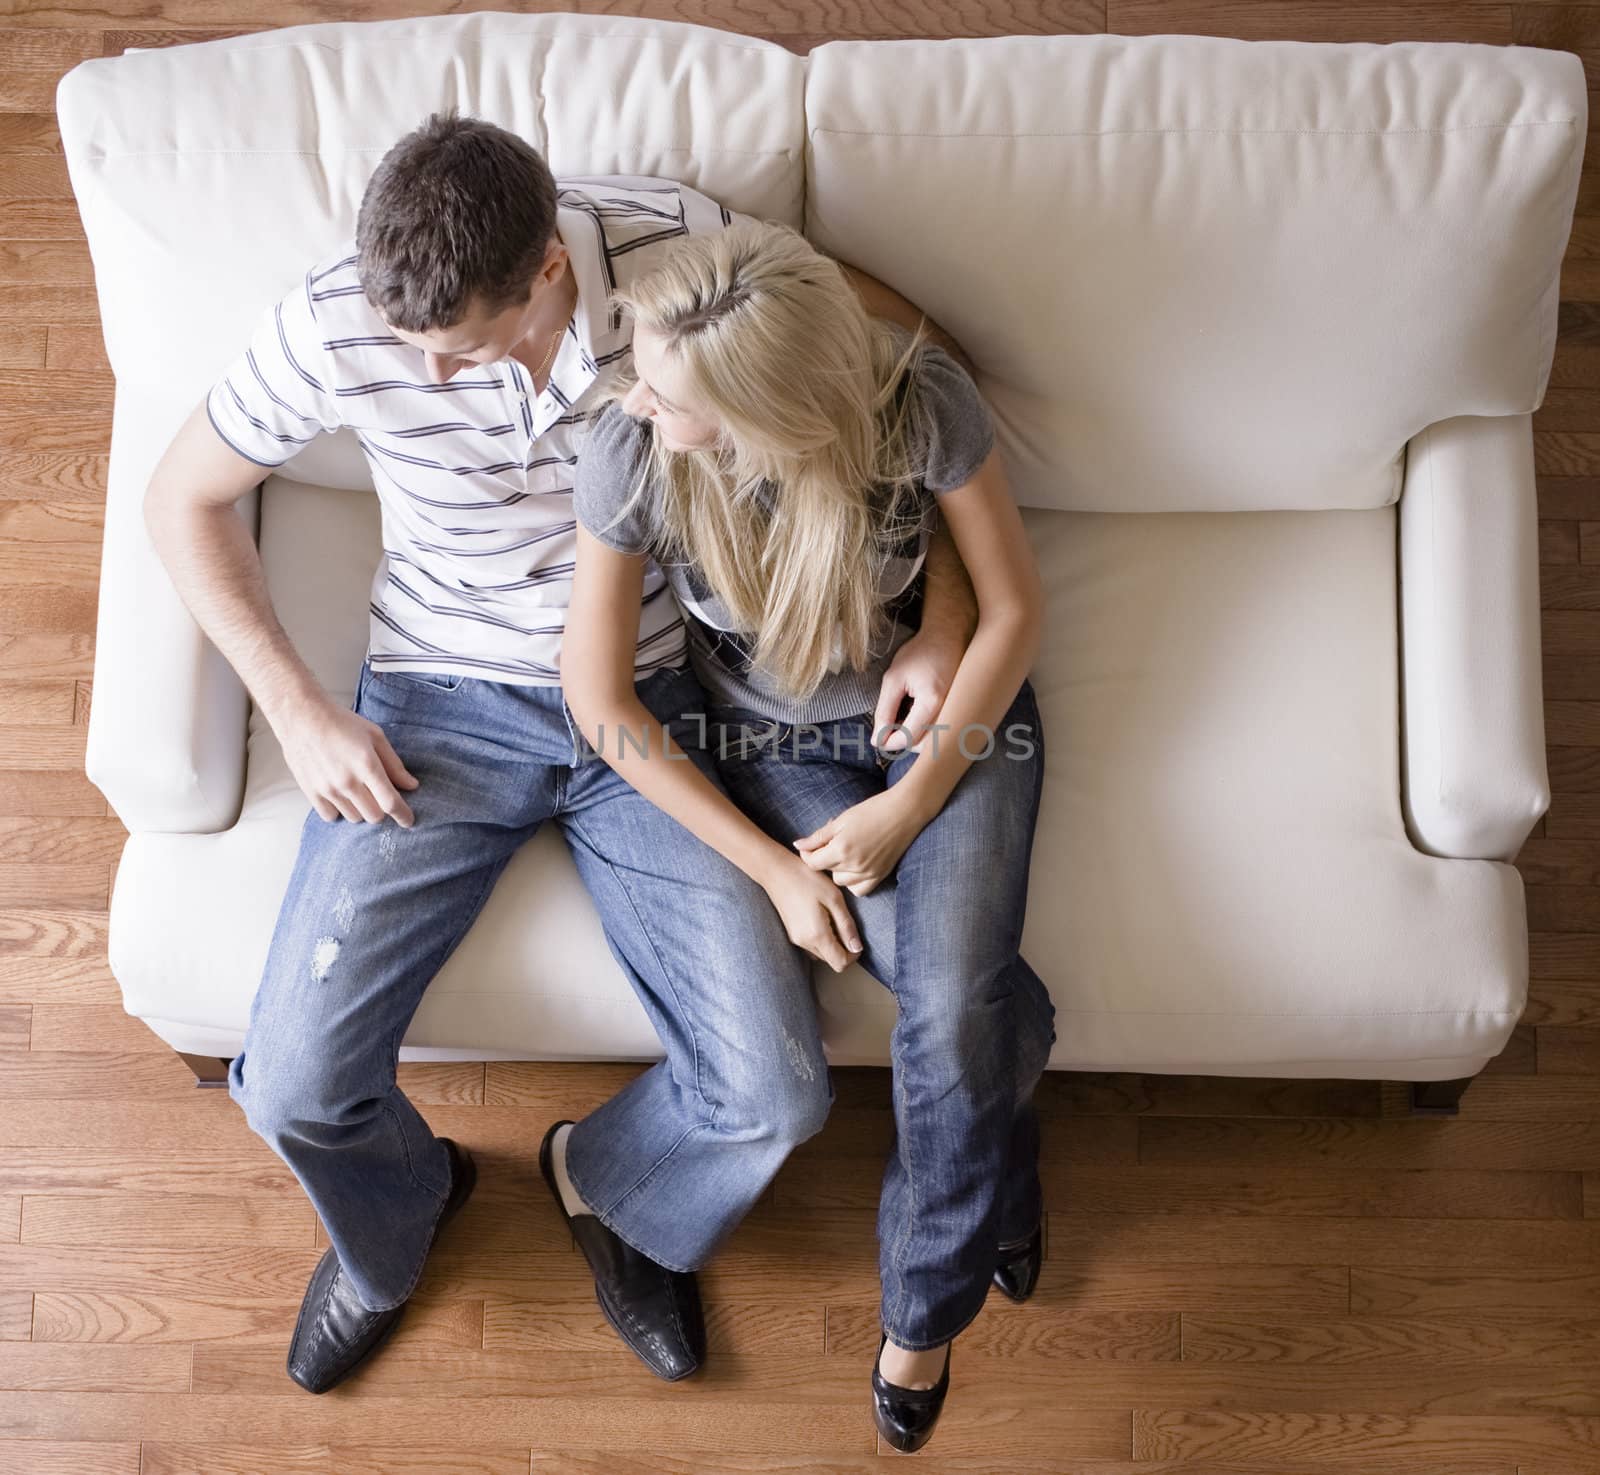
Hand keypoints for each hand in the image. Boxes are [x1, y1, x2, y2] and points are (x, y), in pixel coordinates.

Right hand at [276, 692, 419, 825]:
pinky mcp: (311, 792)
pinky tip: (341, 796)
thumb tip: (411, 786)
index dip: (403, 815)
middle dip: (382, 809)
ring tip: (357, 791)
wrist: (301, 718)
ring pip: (354, 817)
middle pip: (374, 816)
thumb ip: (394, 764)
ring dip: (361, 809)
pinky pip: (331, 816)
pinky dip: (339, 811)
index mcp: (367, 765)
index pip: (390, 802)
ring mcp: (327, 789)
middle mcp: (347, 781)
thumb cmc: (341, 723)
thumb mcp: (375, 736)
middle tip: (379, 796)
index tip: (408, 820)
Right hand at [759, 852, 863, 972]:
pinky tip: (821, 916)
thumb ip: (846, 926)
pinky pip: (811, 944)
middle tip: (845, 923)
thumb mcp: (834, 898)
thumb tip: (857, 947)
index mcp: (817, 935)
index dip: (853, 955)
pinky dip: (821, 937)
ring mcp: (795, 939)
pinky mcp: (791, 933)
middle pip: (831, 959)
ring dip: (832, 942)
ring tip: (833, 917)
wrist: (776, 870)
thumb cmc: (806, 879)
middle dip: (843, 947)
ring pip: (821, 953)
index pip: (840, 963)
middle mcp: (804, 942)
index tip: (856, 938)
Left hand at [794, 787, 928, 895]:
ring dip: (838, 870)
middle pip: (827, 871)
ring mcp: (868, 873)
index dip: (807, 854)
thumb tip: (798, 846)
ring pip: (841, 882)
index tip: (810, 846)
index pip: (813, 863)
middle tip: (833, 841)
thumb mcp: (841, 820)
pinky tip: (856, 866)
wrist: (904, 812)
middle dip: (824, 858)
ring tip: (845, 852)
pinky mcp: (880, 876)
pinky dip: (854, 881)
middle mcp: (854, 865)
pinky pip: (859, 889)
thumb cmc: (872, 810)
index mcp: (841, 849)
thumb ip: (818, 837)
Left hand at [874, 629, 960, 753]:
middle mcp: (951, 711)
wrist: (949, 635)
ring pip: (934, 742)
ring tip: (901, 720)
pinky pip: (943, 732)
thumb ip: (884, 711)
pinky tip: (916, 715)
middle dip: (903, 743)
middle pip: (924, 747)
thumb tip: (877, 740)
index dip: (889, 742)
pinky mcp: (961, 711)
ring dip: (915, 739)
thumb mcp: (893, 679)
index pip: (909, 738)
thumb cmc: (920, 652)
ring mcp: (959, 712)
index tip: (877, 738)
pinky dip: (927, 732)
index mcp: (932, 702)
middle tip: (887, 730)